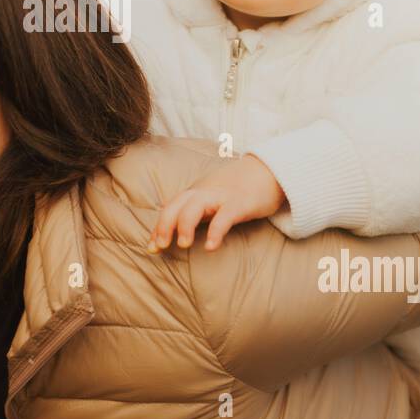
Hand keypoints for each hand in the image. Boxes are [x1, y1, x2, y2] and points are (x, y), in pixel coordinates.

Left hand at [148, 154, 286, 252]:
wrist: (269, 170)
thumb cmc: (238, 188)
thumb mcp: (212, 197)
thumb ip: (197, 211)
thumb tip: (177, 231)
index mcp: (195, 192)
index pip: (170, 209)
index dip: (158, 227)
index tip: (151, 247)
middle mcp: (203, 192)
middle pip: (176, 206)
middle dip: (164, 226)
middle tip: (159, 247)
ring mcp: (221, 196)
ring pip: (194, 208)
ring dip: (185, 226)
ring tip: (183, 245)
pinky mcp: (239, 203)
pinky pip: (224, 217)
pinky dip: (216, 231)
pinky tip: (211, 246)